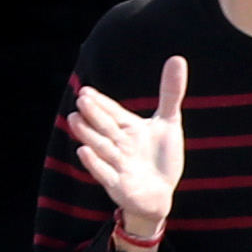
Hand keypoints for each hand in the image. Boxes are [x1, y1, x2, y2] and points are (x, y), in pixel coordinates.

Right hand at [63, 52, 187, 232]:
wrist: (159, 194)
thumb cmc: (159, 157)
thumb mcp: (168, 123)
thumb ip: (170, 93)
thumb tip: (177, 57)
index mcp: (127, 128)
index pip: (113, 112)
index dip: (102, 103)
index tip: (87, 91)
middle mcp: (118, 144)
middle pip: (105, 127)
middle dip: (94, 114)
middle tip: (82, 99)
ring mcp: (117, 164)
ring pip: (101, 147)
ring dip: (88, 134)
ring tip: (75, 119)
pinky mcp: (118, 185)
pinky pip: (104, 174)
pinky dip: (95, 164)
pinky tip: (84, 151)